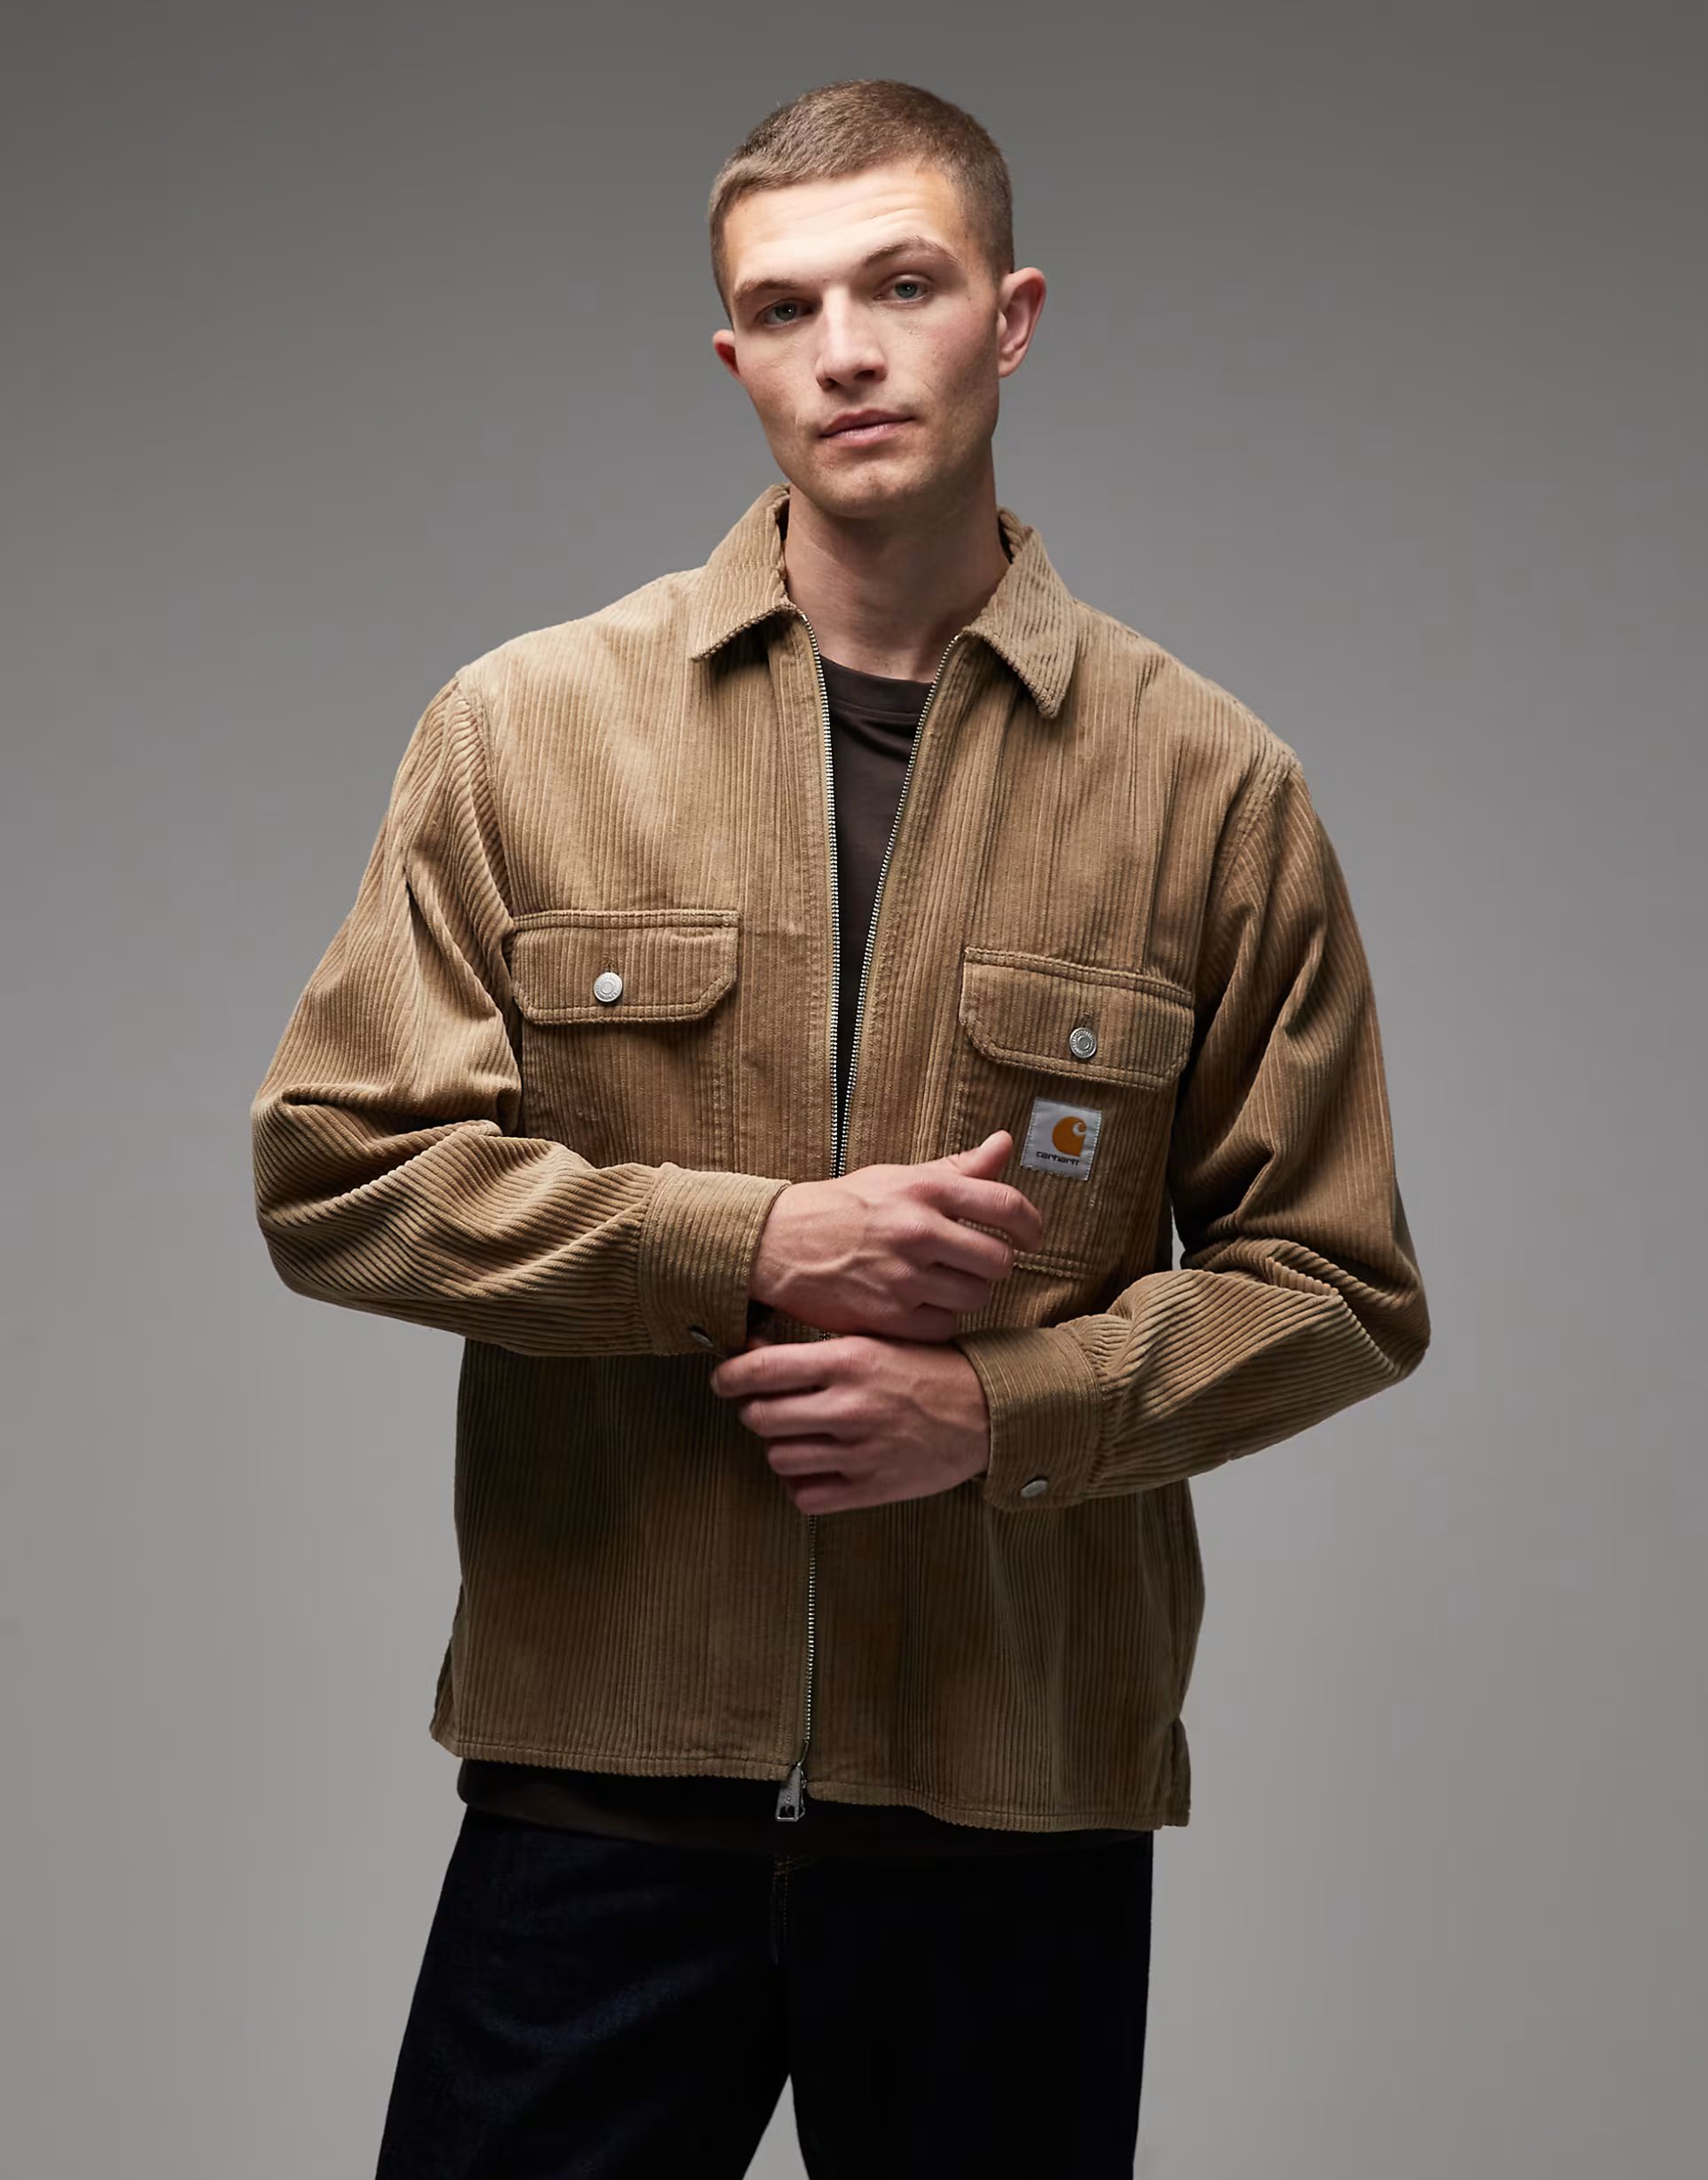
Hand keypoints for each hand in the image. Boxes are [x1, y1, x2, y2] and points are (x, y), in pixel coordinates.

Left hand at [709, 1332, 991, 1513]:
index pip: (761, 1370)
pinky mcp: (872, 1489)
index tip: (723, 1379)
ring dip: (779, 1446)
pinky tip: (815, 1468)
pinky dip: (800, 1485)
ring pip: (778, 1457)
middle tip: (764, 1406)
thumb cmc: (930, 1369)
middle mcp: (850, 1406)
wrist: (989, 1413)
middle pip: (761, 1417)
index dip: (729, 1376)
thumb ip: (820, 1348)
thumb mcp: (878, 1341)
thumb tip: (754, 1350)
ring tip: (797, 1435)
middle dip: (754, 1411)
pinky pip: (806, 1497)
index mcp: (850, 1360)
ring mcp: (860, 1452)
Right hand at [748, 1131, 1041, 1342]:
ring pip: (975, 1296)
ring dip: (968, 1293)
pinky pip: (944, 1326)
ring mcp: (903, 1275)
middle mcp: (918, 1230)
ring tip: (944, 1283)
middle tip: (975, 1263)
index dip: (1031, 1225)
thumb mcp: (899, 1176)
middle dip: (994, 1265)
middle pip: (999, 1260)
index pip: (1007, 1206)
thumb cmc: (846, 1207)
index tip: (1031, 1236)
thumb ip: (958, 1167)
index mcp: (926, 1189)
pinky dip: (939, 1320)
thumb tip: (1004, 1143)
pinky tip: (920, 1304)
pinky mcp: (888, 1315)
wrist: (779, 1243)